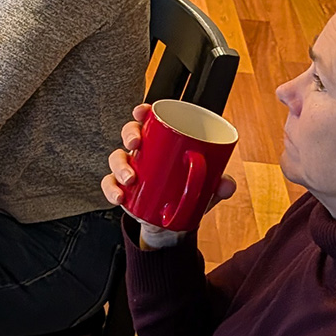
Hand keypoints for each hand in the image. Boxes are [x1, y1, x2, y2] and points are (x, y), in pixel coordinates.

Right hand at [101, 102, 237, 228]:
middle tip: (136, 143)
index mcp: (162, 144)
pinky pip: (109, 184)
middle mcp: (143, 153)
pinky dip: (111, 189)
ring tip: (131, 179)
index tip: (144, 112)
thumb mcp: (206, 189)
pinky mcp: (121, 189)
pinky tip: (120, 196)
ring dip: (120, 165)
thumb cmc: (187, 195)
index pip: (150, 120)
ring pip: (116, 158)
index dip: (143, 112)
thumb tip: (226, 184)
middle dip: (130, 133)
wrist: (172, 223)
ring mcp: (130, 169)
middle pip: (130, 133)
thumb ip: (218, 184)